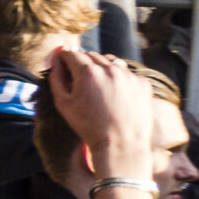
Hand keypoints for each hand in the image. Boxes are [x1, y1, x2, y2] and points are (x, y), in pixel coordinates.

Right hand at [47, 47, 156, 181]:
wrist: (121, 144)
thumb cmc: (89, 126)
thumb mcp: (63, 103)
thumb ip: (56, 77)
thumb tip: (56, 60)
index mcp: (88, 72)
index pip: (71, 53)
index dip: (63, 58)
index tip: (62, 65)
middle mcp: (110, 69)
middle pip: (90, 55)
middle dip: (82, 63)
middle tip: (80, 81)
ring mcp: (128, 75)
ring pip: (109, 61)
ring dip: (101, 69)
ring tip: (99, 88)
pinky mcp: (142, 83)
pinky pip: (126, 73)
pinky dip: (118, 79)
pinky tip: (115, 95)